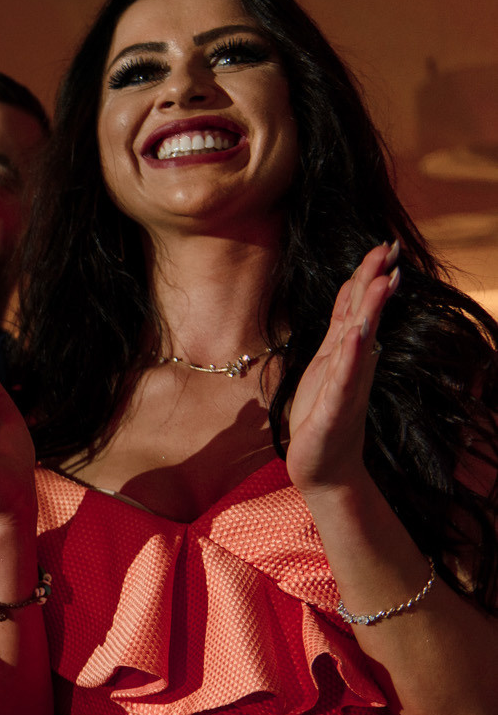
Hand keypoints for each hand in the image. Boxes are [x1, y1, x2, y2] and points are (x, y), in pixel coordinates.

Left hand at [288, 241, 398, 494]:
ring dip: (371, 309)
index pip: (356, 307)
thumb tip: (358, 306)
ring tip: (383, 279)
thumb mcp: (329, 368)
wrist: (324, 468)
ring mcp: (345, 384)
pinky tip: (360, 334)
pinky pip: (345, 376)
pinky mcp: (335, 407)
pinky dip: (353, 354)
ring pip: (359, 339)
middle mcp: (351, 364)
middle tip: (390, 248)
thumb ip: (342, 337)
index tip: (383, 246)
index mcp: (345, 353)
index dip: (367, 277)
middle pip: (363, 314)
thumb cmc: (322, 418)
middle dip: (375, 280)